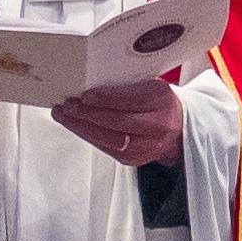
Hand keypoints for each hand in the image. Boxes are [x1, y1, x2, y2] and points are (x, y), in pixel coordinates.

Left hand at [53, 71, 186, 165]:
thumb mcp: (149, 85)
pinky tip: (75, 126)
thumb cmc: (157, 102)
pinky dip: (88, 136)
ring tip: (64, 115)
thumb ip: (125, 84)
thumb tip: (89, 81)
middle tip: (68, 105)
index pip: (131, 100)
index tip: (86, 95)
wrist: (177, 128)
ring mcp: (147, 146)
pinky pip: (107, 149)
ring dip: (82, 127)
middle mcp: (157, 125)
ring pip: (110, 140)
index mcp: (161, 100)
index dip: (106, 99)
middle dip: (88, 114)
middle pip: (119, 123)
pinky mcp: (134, 159)